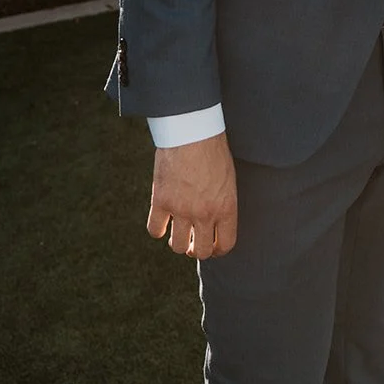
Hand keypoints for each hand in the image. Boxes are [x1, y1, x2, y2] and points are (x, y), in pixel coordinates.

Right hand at [147, 132, 237, 258]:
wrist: (192, 131)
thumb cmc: (214, 150)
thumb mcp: (228, 179)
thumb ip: (222, 203)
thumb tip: (215, 223)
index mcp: (226, 207)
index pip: (226, 244)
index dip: (219, 249)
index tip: (213, 246)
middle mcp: (205, 213)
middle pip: (201, 252)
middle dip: (197, 250)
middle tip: (193, 242)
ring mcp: (182, 209)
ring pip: (178, 246)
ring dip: (178, 242)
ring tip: (177, 233)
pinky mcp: (161, 201)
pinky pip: (155, 230)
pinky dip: (157, 229)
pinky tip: (162, 221)